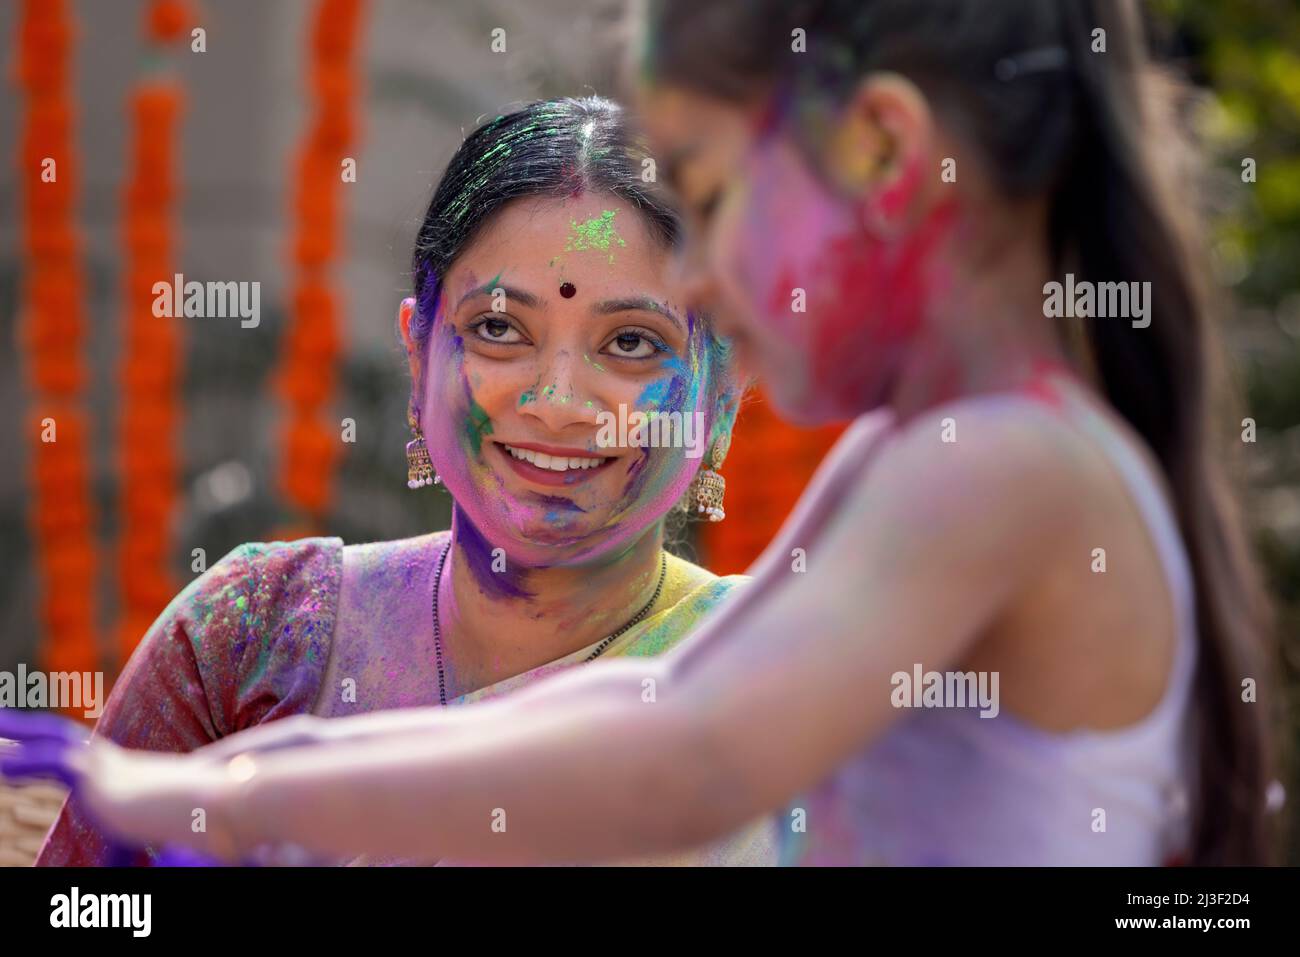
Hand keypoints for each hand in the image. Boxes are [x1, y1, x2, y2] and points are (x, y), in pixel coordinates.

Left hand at [1, 709, 231, 865]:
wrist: (203, 809)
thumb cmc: (182, 822)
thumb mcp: (139, 835)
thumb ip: (120, 852)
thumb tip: (114, 873)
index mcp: (115, 771)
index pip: (73, 751)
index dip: (47, 746)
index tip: (22, 744)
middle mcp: (105, 761)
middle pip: (56, 735)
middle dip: (23, 726)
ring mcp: (100, 766)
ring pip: (50, 740)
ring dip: (15, 731)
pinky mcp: (96, 776)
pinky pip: (51, 762)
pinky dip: (24, 762)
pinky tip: (0, 766)